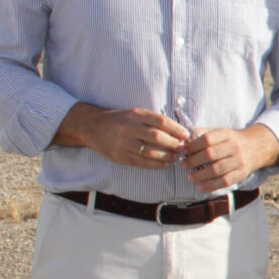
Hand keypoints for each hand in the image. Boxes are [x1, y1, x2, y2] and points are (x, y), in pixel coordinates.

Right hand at [54, 103, 189, 167]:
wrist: (92, 127)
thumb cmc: (120, 120)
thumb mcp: (135, 113)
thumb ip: (153, 120)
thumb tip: (178, 131)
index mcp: (135, 114)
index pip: (161, 121)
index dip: (176, 129)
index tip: (186, 135)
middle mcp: (129, 127)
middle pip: (157, 136)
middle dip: (174, 143)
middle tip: (183, 148)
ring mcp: (123, 143)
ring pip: (150, 151)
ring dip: (167, 156)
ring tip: (176, 157)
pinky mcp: (119, 156)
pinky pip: (142, 162)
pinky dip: (156, 164)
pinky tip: (165, 164)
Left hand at [179, 124, 278, 195]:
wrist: (257, 147)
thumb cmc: (231, 140)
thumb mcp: (220, 132)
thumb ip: (203, 134)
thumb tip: (184, 141)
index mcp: (226, 134)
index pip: (207, 139)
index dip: (193, 146)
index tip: (183, 151)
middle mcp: (234, 147)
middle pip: (210, 154)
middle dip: (194, 161)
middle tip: (184, 165)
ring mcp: (239, 161)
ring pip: (217, 170)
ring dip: (200, 175)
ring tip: (190, 177)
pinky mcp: (241, 174)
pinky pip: (225, 181)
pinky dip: (211, 186)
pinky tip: (201, 187)